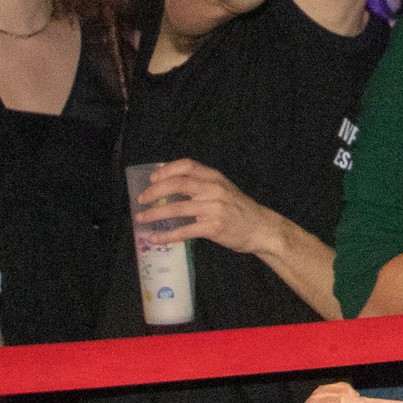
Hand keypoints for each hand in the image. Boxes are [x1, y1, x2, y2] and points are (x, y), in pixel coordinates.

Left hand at [134, 159, 283, 256]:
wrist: (261, 228)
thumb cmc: (238, 209)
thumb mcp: (223, 188)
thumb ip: (201, 182)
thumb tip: (168, 174)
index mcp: (215, 177)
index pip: (187, 165)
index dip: (167, 170)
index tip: (152, 178)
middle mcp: (214, 189)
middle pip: (179, 184)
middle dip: (155, 191)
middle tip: (142, 199)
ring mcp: (214, 209)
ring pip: (178, 208)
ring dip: (156, 213)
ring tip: (142, 218)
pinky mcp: (214, 227)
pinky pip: (185, 231)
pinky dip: (167, 235)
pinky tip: (156, 238)